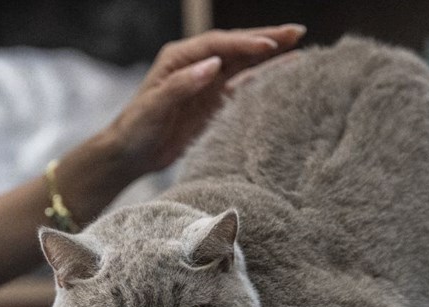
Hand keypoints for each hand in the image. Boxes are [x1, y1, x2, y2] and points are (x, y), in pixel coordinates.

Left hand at [104, 25, 305, 175]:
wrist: (129, 154)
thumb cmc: (135, 128)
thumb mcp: (154, 106)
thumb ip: (182, 85)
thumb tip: (213, 66)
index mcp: (179, 58)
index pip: (218, 45)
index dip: (244, 43)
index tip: (268, 46)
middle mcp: (196, 64)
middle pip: (236, 46)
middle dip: (266, 38)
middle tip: (297, 31)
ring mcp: (207, 82)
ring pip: (244, 62)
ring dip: (270, 53)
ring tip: (299, 43)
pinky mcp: (214, 101)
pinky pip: (244, 85)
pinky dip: (264, 76)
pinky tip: (284, 70)